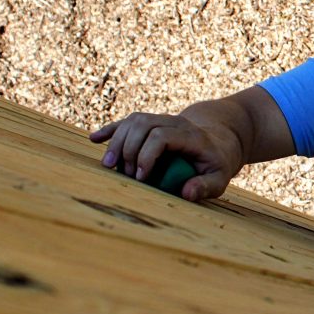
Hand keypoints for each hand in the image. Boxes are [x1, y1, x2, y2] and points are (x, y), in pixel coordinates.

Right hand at [89, 111, 235, 200]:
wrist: (218, 141)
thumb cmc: (216, 163)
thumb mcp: (220, 178)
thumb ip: (206, 186)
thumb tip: (186, 193)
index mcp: (191, 135)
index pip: (162, 136)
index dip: (147, 155)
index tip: (141, 178)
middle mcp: (175, 122)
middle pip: (143, 125)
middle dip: (129, 149)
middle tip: (126, 176)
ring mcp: (161, 120)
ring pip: (133, 121)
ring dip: (117, 141)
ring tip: (108, 166)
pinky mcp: (150, 124)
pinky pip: (127, 122)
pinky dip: (110, 130)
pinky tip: (94, 139)